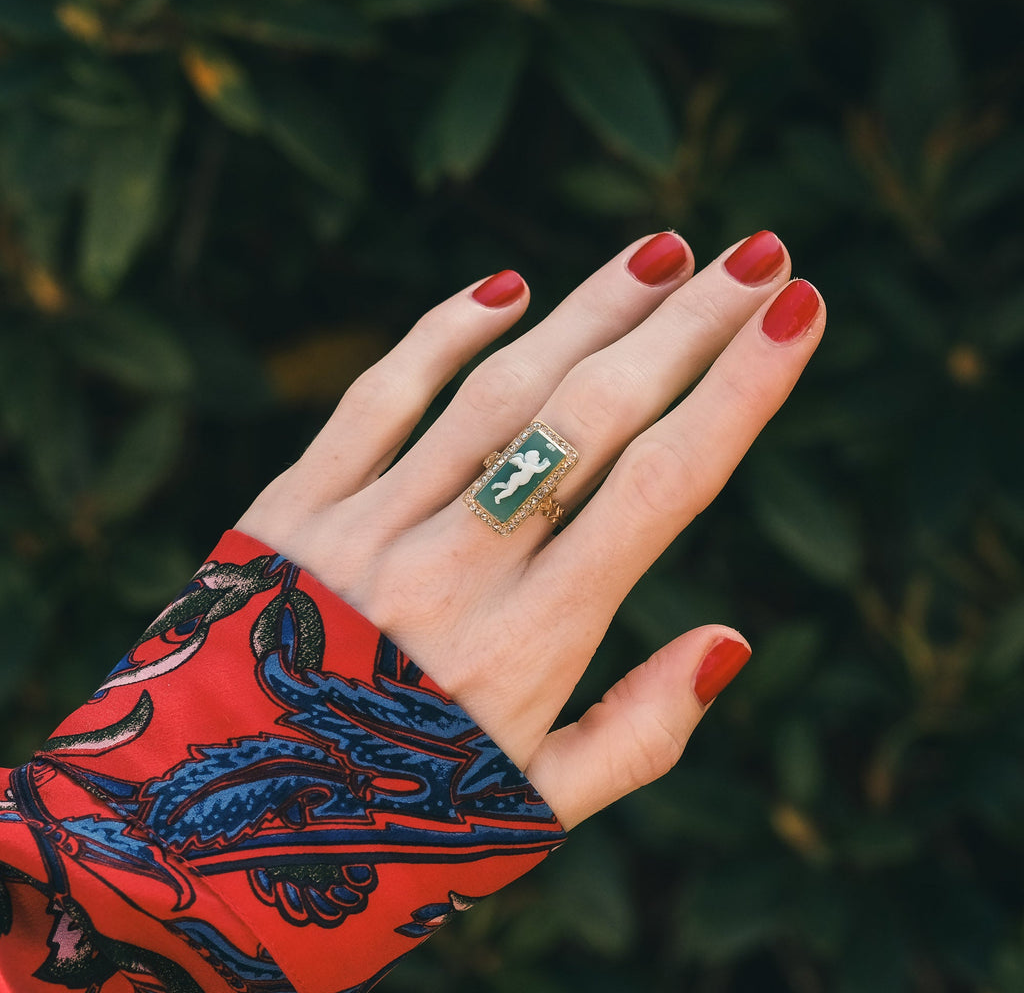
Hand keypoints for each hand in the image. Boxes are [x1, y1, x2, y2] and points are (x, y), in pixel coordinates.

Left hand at [236, 230, 824, 829]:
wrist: (201, 836)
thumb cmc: (391, 827)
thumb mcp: (533, 808)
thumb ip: (639, 732)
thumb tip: (732, 640)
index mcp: (529, 648)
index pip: (660, 488)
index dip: (739, 393)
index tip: (797, 316)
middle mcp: (454, 571)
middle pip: (591, 417)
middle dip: (686, 327)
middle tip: (759, 254)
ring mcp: (367, 527)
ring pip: (497, 391)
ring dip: (587, 312)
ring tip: (663, 254)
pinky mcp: (293, 505)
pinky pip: (379, 397)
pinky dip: (442, 334)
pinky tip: (506, 288)